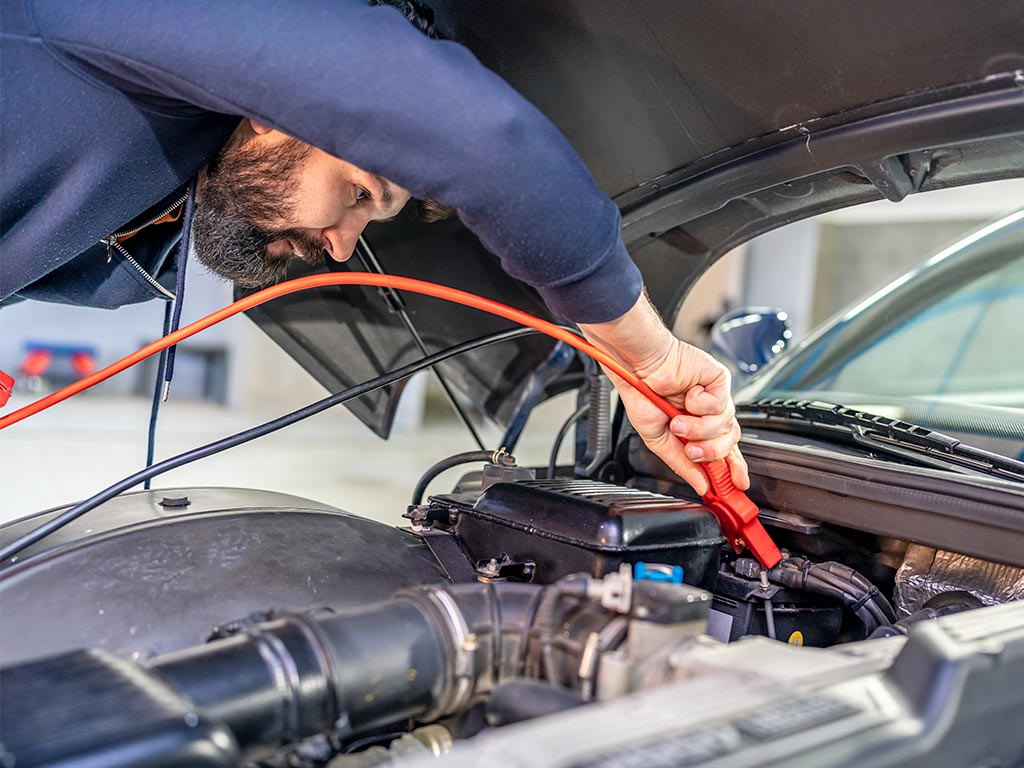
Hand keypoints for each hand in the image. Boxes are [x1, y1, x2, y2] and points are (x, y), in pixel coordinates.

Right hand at [578, 293, 747, 496]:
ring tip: (678, 421)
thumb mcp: (658, 439)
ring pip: (726, 426)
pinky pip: (720, 404)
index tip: (737, 485)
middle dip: (711, 452)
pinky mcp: (719, 380)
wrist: (638, 368)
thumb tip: (701, 485)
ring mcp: (716, 397)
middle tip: (691, 449)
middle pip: (730, 442)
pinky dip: (699, 404)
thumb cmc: (642, 394)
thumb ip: (681, 463)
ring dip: (699, 428)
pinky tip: (687, 394)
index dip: (733, 469)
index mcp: (696, 428)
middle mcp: (709, 414)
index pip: (724, 452)